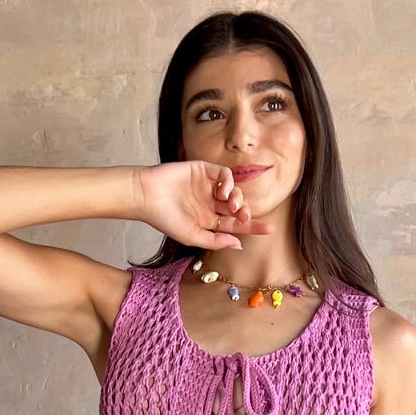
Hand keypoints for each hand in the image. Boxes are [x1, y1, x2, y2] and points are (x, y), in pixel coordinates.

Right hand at [134, 161, 275, 251]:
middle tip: (244, 216)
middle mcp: (210, 203)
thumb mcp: (192, 236)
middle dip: (244, 212)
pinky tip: (223, 191)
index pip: (235, 224)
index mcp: (208, 221)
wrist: (146, 196)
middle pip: (237, 207)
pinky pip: (224, 173)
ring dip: (237, 198)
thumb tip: (239, 244)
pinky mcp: (203, 170)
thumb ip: (216, 241)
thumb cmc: (165, 219)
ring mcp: (207, 186)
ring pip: (233, 190)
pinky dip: (228, 181)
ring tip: (231, 204)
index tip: (269, 229)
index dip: (252, 226)